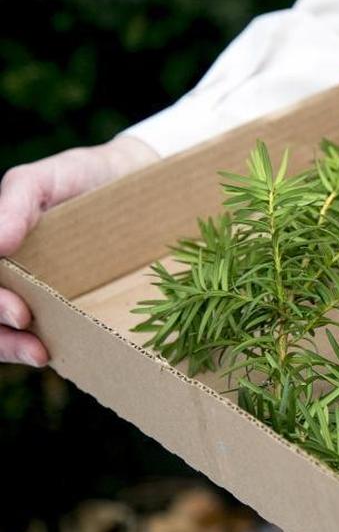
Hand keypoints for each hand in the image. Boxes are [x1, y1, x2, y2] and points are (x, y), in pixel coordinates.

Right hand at [0, 136, 157, 365]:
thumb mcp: (42, 180)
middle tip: (31, 339)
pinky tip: (53, 354)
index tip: (19, 313)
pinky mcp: (65, 300)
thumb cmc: (80, 176)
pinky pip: (46, 330)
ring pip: (3, 329)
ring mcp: (33, 288)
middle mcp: (7, 272)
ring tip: (39, 355)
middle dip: (0, 336)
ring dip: (11, 348)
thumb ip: (15, 205)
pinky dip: (39, 344)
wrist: (133, 179)